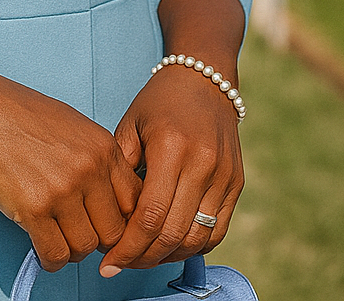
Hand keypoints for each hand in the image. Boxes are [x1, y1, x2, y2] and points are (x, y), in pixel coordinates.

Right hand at [0, 64, 141, 273]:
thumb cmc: (20, 114)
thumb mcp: (73, 126)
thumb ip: (97, 159)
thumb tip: (110, 200)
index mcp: (104, 147)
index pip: (135, 204)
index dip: (122, 221)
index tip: (105, 225)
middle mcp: (90, 169)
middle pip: (114, 232)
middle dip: (97, 239)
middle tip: (78, 233)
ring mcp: (62, 189)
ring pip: (85, 248)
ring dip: (71, 250)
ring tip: (56, 238)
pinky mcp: (33, 208)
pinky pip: (55, 254)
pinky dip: (50, 259)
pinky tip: (41, 246)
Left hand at [97, 65, 243, 274]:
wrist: (204, 79)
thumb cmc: (159, 102)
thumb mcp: (130, 125)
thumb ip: (119, 170)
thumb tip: (107, 219)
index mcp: (172, 147)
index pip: (150, 215)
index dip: (127, 247)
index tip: (107, 263)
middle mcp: (203, 164)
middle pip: (173, 233)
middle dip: (143, 258)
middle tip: (120, 264)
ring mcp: (224, 175)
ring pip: (197, 238)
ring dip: (168, 256)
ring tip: (143, 257)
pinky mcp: (236, 183)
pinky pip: (217, 231)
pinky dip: (194, 246)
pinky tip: (171, 245)